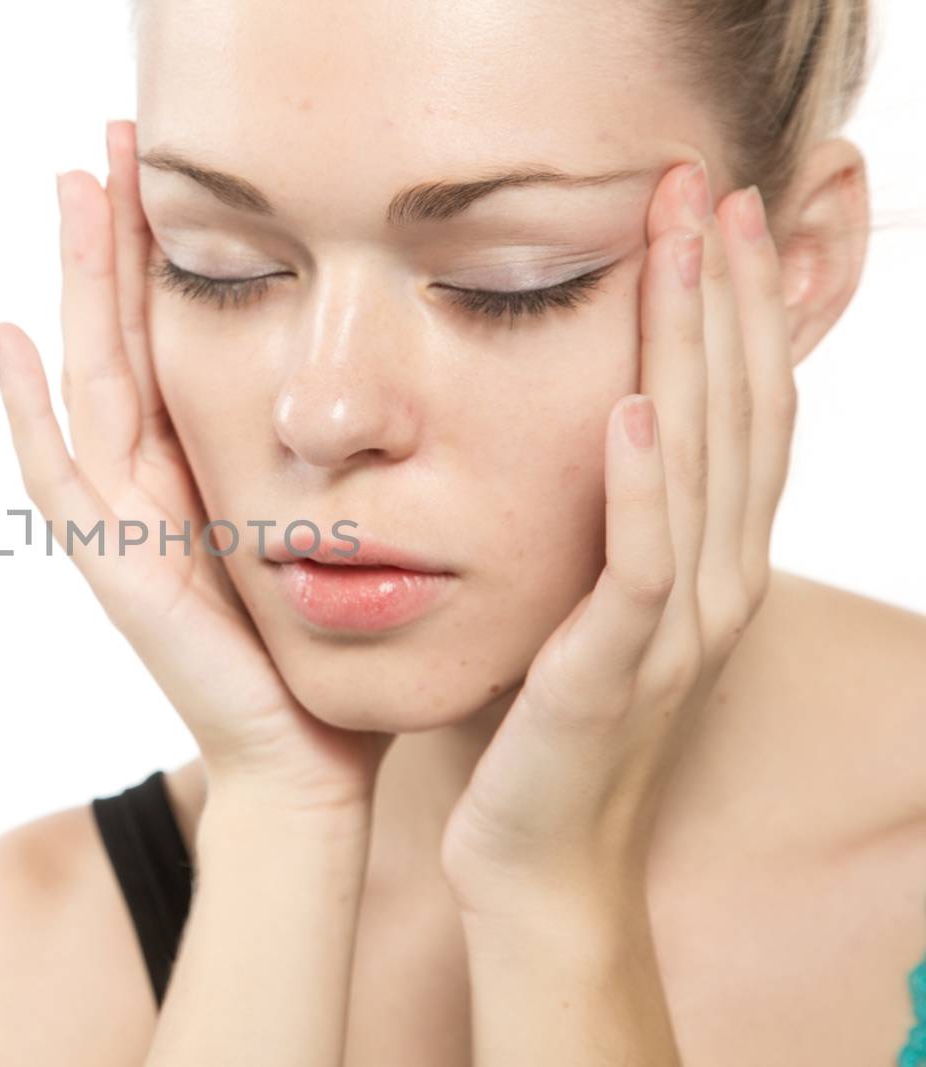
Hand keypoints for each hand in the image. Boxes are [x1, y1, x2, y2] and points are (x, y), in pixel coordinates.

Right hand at [0, 120, 391, 811]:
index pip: (167, 341)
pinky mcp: (114, 569)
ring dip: (75, 288)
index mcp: (196, 469)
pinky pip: (58, 477)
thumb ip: (307, 462)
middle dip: (111, 242)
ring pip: (86, 380)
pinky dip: (25, 411)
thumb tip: (361, 391)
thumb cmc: (323, 647)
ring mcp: (120, 525)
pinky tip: (5, 338)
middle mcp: (148, 485)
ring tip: (70, 192)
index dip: (158, 257)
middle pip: (118, 338)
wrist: (308, 752)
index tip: (166, 174)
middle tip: (107, 143)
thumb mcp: (320, 525)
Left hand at [437, 157, 795, 913]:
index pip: (738, 411)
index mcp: (705, 562)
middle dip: (724, 297)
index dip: (734, 309)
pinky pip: (641, 567)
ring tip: (681, 250)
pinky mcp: (613, 674)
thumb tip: (590, 428)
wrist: (536, 860)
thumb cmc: (545, 726)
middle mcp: (712, 586)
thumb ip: (605, 522)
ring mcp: (674, 632)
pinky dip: (643, 487)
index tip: (709, 210)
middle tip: (705, 186)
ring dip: (693, 354)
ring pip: (704, 468)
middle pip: (738, 415)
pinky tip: (630, 409)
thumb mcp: (586, 602)